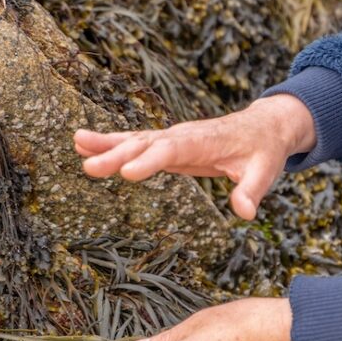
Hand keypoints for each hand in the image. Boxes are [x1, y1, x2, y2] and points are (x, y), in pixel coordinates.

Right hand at [75, 95, 315, 219]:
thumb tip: (245, 213)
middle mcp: (183, 135)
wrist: (264, 127)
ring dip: (106, 143)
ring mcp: (173, 138)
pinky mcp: (167, 144)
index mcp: (205, 141)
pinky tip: (83, 145)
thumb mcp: (265, 171)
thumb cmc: (264, 150)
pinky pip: (136, 143)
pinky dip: (111, 144)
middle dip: (118, 154)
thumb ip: (252, 191)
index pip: (174, 150)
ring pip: (136, 139)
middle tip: (89, 168)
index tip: (127, 173)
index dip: (150, 161)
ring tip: (76, 144)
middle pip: (146, 144)